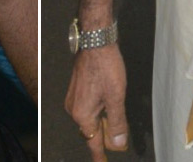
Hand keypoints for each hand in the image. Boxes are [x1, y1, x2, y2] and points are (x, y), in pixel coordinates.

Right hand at [65, 45, 128, 161]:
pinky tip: (108, 101)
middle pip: (91, 130)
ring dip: (102, 120)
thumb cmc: (106, 68)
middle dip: (104, 134)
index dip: (100, 155)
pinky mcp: (75, 89)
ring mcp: (73, 99)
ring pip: (90, 118)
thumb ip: (117, 123)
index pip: (93, 142)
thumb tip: (117, 144)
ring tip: (115, 110)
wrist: (95, 42)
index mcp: (83, 115)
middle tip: (119, 136)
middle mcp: (74, 109)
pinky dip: (98, 110)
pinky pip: (87, 108)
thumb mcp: (117, 98)